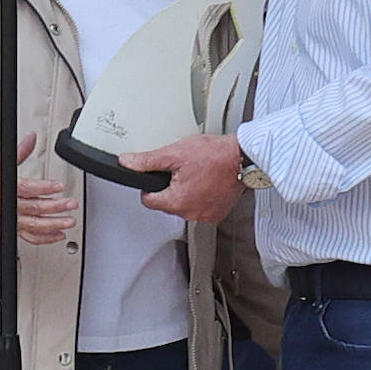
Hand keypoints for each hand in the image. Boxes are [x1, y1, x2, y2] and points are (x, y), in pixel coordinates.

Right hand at [0, 131, 77, 245]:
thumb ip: (19, 151)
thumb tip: (31, 138)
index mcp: (3, 188)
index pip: (27, 189)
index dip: (45, 188)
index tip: (59, 186)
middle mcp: (8, 206)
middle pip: (35, 208)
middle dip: (56, 207)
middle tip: (71, 203)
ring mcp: (11, 219)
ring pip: (34, 225)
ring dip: (54, 225)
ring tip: (70, 220)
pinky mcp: (13, 228)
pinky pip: (30, 237)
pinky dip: (45, 238)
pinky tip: (59, 234)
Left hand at [120, 134, 243, 222]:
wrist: (243, 159)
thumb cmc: (214, 155)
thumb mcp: (175, 154)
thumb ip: (147, 161)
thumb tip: (128, 163)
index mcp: (176, 202)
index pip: (148, 200)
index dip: (151, 185)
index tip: (159, 176)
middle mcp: (191, 214)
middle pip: (167, 203)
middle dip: (171, 187)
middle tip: (184, 170)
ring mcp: (206, 216)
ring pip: (184, 205)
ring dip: (187, 192)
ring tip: (198, 174)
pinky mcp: (218, 214)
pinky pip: (201, 207)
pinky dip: (202, 196)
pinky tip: (208, 182)